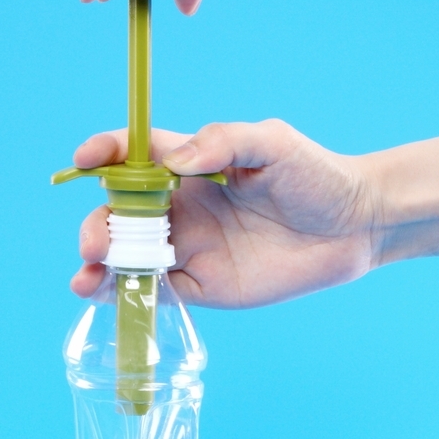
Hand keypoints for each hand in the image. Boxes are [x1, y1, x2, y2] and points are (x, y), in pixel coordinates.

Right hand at [71, 121, 377, 307]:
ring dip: (99, 265)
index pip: (133, 156)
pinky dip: (125, 295)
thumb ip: (222, 142)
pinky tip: (106, 296)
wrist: (354, 226)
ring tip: (86, 275)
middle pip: (119, 214)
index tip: (83, 160)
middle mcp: (180, 208)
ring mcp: (189, 248)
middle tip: (95, 243)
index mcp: (189, 167)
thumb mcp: (272, 142)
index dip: (103, 153)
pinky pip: (155, 290)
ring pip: (128, 257)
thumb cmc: (315, 175)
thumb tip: (174, 164)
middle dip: (97, 225)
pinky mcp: (202, 286)